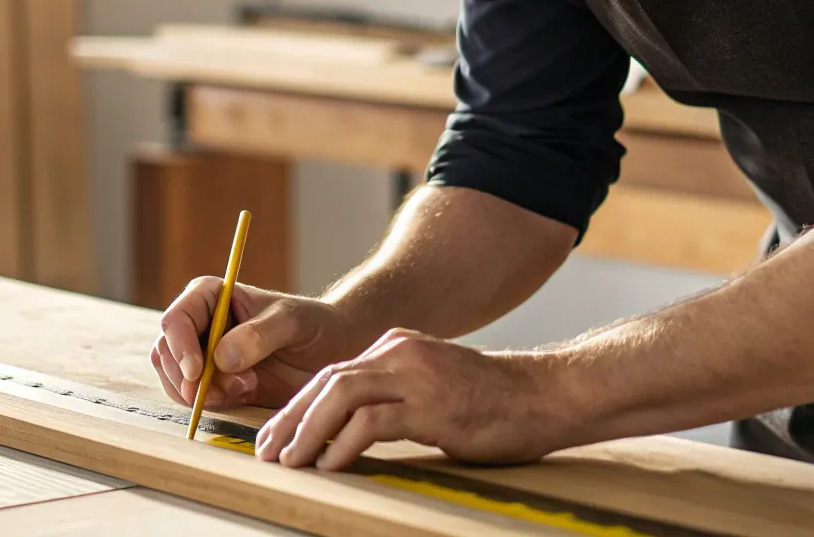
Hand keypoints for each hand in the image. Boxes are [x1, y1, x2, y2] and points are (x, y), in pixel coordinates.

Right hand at [150, 277, 366, 410]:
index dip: (180, 346)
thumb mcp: (293, 322)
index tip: (199, 372)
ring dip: (205, 392)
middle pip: (168, 353)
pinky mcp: (212, 383)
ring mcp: (201, 355)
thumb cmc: (313, 325)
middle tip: (240, 385)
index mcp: (210, 296)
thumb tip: (220, 357)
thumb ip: (259, 335)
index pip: (176, 319)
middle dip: (195, 377)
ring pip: (176, 379)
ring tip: (249, 386)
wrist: (330, 352)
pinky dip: (211, 403)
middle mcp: (199, 324)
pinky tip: (244, 393)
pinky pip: (191, 398)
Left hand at [252, 328, 575, 471]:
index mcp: (397, 347)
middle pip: (326, 381)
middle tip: (269, 453)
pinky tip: (331, 466)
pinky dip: (344, 444)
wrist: (545, 395)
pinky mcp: (431, 403)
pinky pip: (372, 422)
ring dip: (308, 431)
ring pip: (340, 395)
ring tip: (292, 462)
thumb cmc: (492, 403)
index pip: (332, 375)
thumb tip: (349, 433)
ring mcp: (416, 375)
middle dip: (290, 419)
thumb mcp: (433, 389)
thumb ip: (394, 398)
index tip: (277, 438)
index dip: (297, 407)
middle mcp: (400, 352)